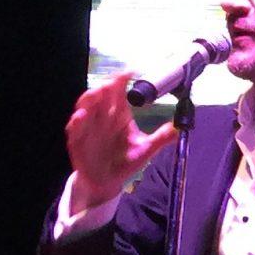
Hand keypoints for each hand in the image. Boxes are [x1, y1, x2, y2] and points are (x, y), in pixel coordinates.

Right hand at [65, 73, 178, 209]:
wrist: (107, 181)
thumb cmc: (125, 161)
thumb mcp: (146, 149)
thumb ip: (161, 138)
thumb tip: (179, 127)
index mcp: (119, 115)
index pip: (120, 93)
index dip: (123, 81)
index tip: (131, 72)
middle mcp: (103, 117)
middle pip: (102, 95)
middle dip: (106, 86)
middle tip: (114, 81)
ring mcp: (89, 128)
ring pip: (85, 107)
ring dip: (90, 99)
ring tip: (98, 92)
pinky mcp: (78, 141)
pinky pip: (75, 130)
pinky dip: (77, 123)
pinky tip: (81, 117)